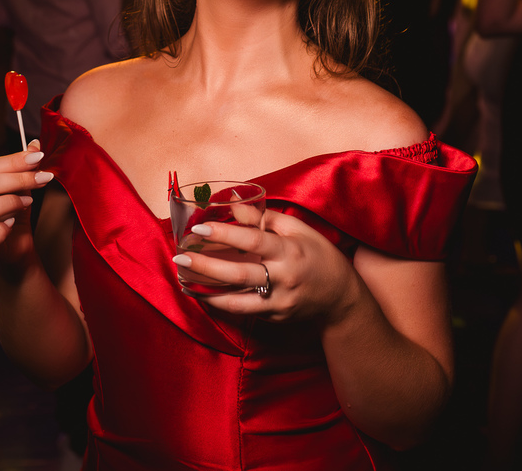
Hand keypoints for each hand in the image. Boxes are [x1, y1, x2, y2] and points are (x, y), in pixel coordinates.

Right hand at [0, 139, 52, 263]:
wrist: (17, 244)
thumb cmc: (14, 212)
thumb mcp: (21, 186)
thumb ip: (25, 166)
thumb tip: (36, 145)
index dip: (14, 161)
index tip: (38, 157)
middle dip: (19, 179)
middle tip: (43, 178)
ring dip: (11, 202)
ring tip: (28, 202)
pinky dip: (1, 229)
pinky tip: (12, 223)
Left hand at [173, 209, 361, 323]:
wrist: (340, 297)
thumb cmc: (317, 255)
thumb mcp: (297, 230)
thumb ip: (264, 218)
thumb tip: (232, 203)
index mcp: (290, 250)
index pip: (253, 241)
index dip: (224, 234)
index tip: (199, 230)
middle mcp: (284, 278)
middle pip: (239, 274)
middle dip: (206, 267)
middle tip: (180, 259)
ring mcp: (279, 302)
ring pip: (237, 301)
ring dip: (206, 292)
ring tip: (184, 281)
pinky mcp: (275, 318)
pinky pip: (244, 311)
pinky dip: (221, 302)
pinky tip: (203, 294)